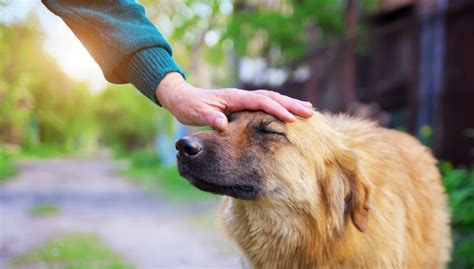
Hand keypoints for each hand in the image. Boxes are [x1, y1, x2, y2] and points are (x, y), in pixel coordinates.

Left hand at [155, 72, 312, 130]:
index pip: (260, 102)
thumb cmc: (189, 106)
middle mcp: (241, 96)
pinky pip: (265, 104)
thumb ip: (209, 118)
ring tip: (307, 110)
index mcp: (234, 98)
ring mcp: (243, 99)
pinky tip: (287, 113)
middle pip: (271, 97)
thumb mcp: (196, 113)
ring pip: (271, 99)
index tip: (291, 118)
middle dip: (291, 104)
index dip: (276, 109)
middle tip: (310, 112)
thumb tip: (222, 124)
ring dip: (288, 104)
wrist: (182, 98)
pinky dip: (279, 106)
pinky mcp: (242, 104)